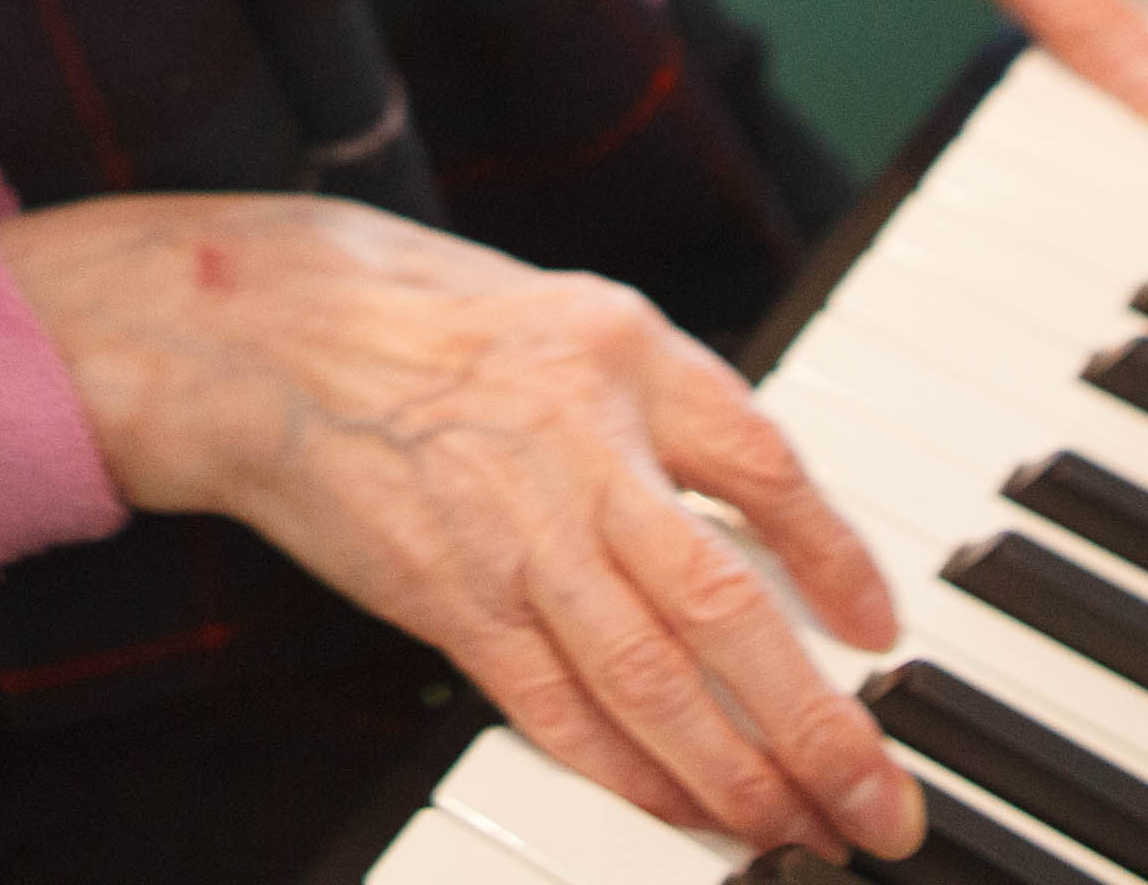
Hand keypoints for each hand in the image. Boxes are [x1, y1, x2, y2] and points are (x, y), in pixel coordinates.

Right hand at [0, 193, 924, 860]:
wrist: (265, 331)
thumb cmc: (428, 321)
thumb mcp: (577, 319)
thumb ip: (672, 410)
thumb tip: (766, 530)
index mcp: (627, 353)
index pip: (767, 467)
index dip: (838, 559)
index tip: (882, 637)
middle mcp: (581, 442)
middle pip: (723, 604)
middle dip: (817, 721)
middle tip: (879, 802)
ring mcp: (511, 531)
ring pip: (648, 676)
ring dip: (734, 768)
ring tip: (799, 828)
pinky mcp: (447, 597)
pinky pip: (552, 703)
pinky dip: (623, 768)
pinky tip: (679, 809)